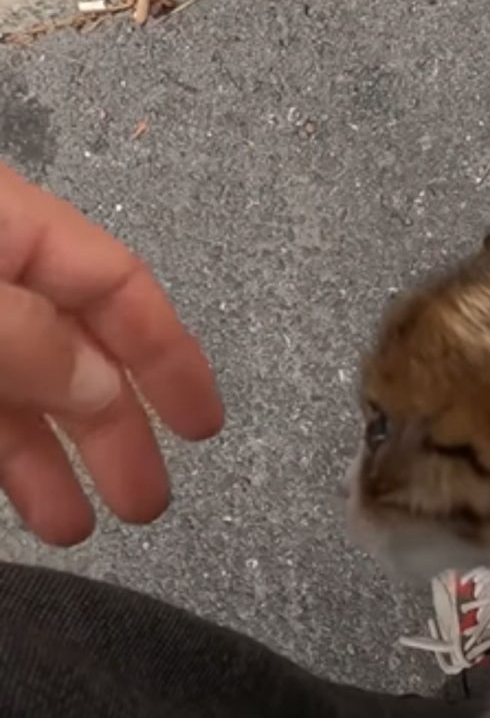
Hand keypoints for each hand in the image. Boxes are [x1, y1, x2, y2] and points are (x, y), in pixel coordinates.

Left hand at [0, 162, 222, 545]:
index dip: (170, 355)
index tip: (205, 425)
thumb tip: (106, 392)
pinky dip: (1, 453)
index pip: (120, 286)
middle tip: (148, 501)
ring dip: (52, 460)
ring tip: (80, 526)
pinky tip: (21, 495)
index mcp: (12, 226)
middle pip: (75, 347)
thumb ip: (38, 344)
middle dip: (115, 429)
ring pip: (16, 387)